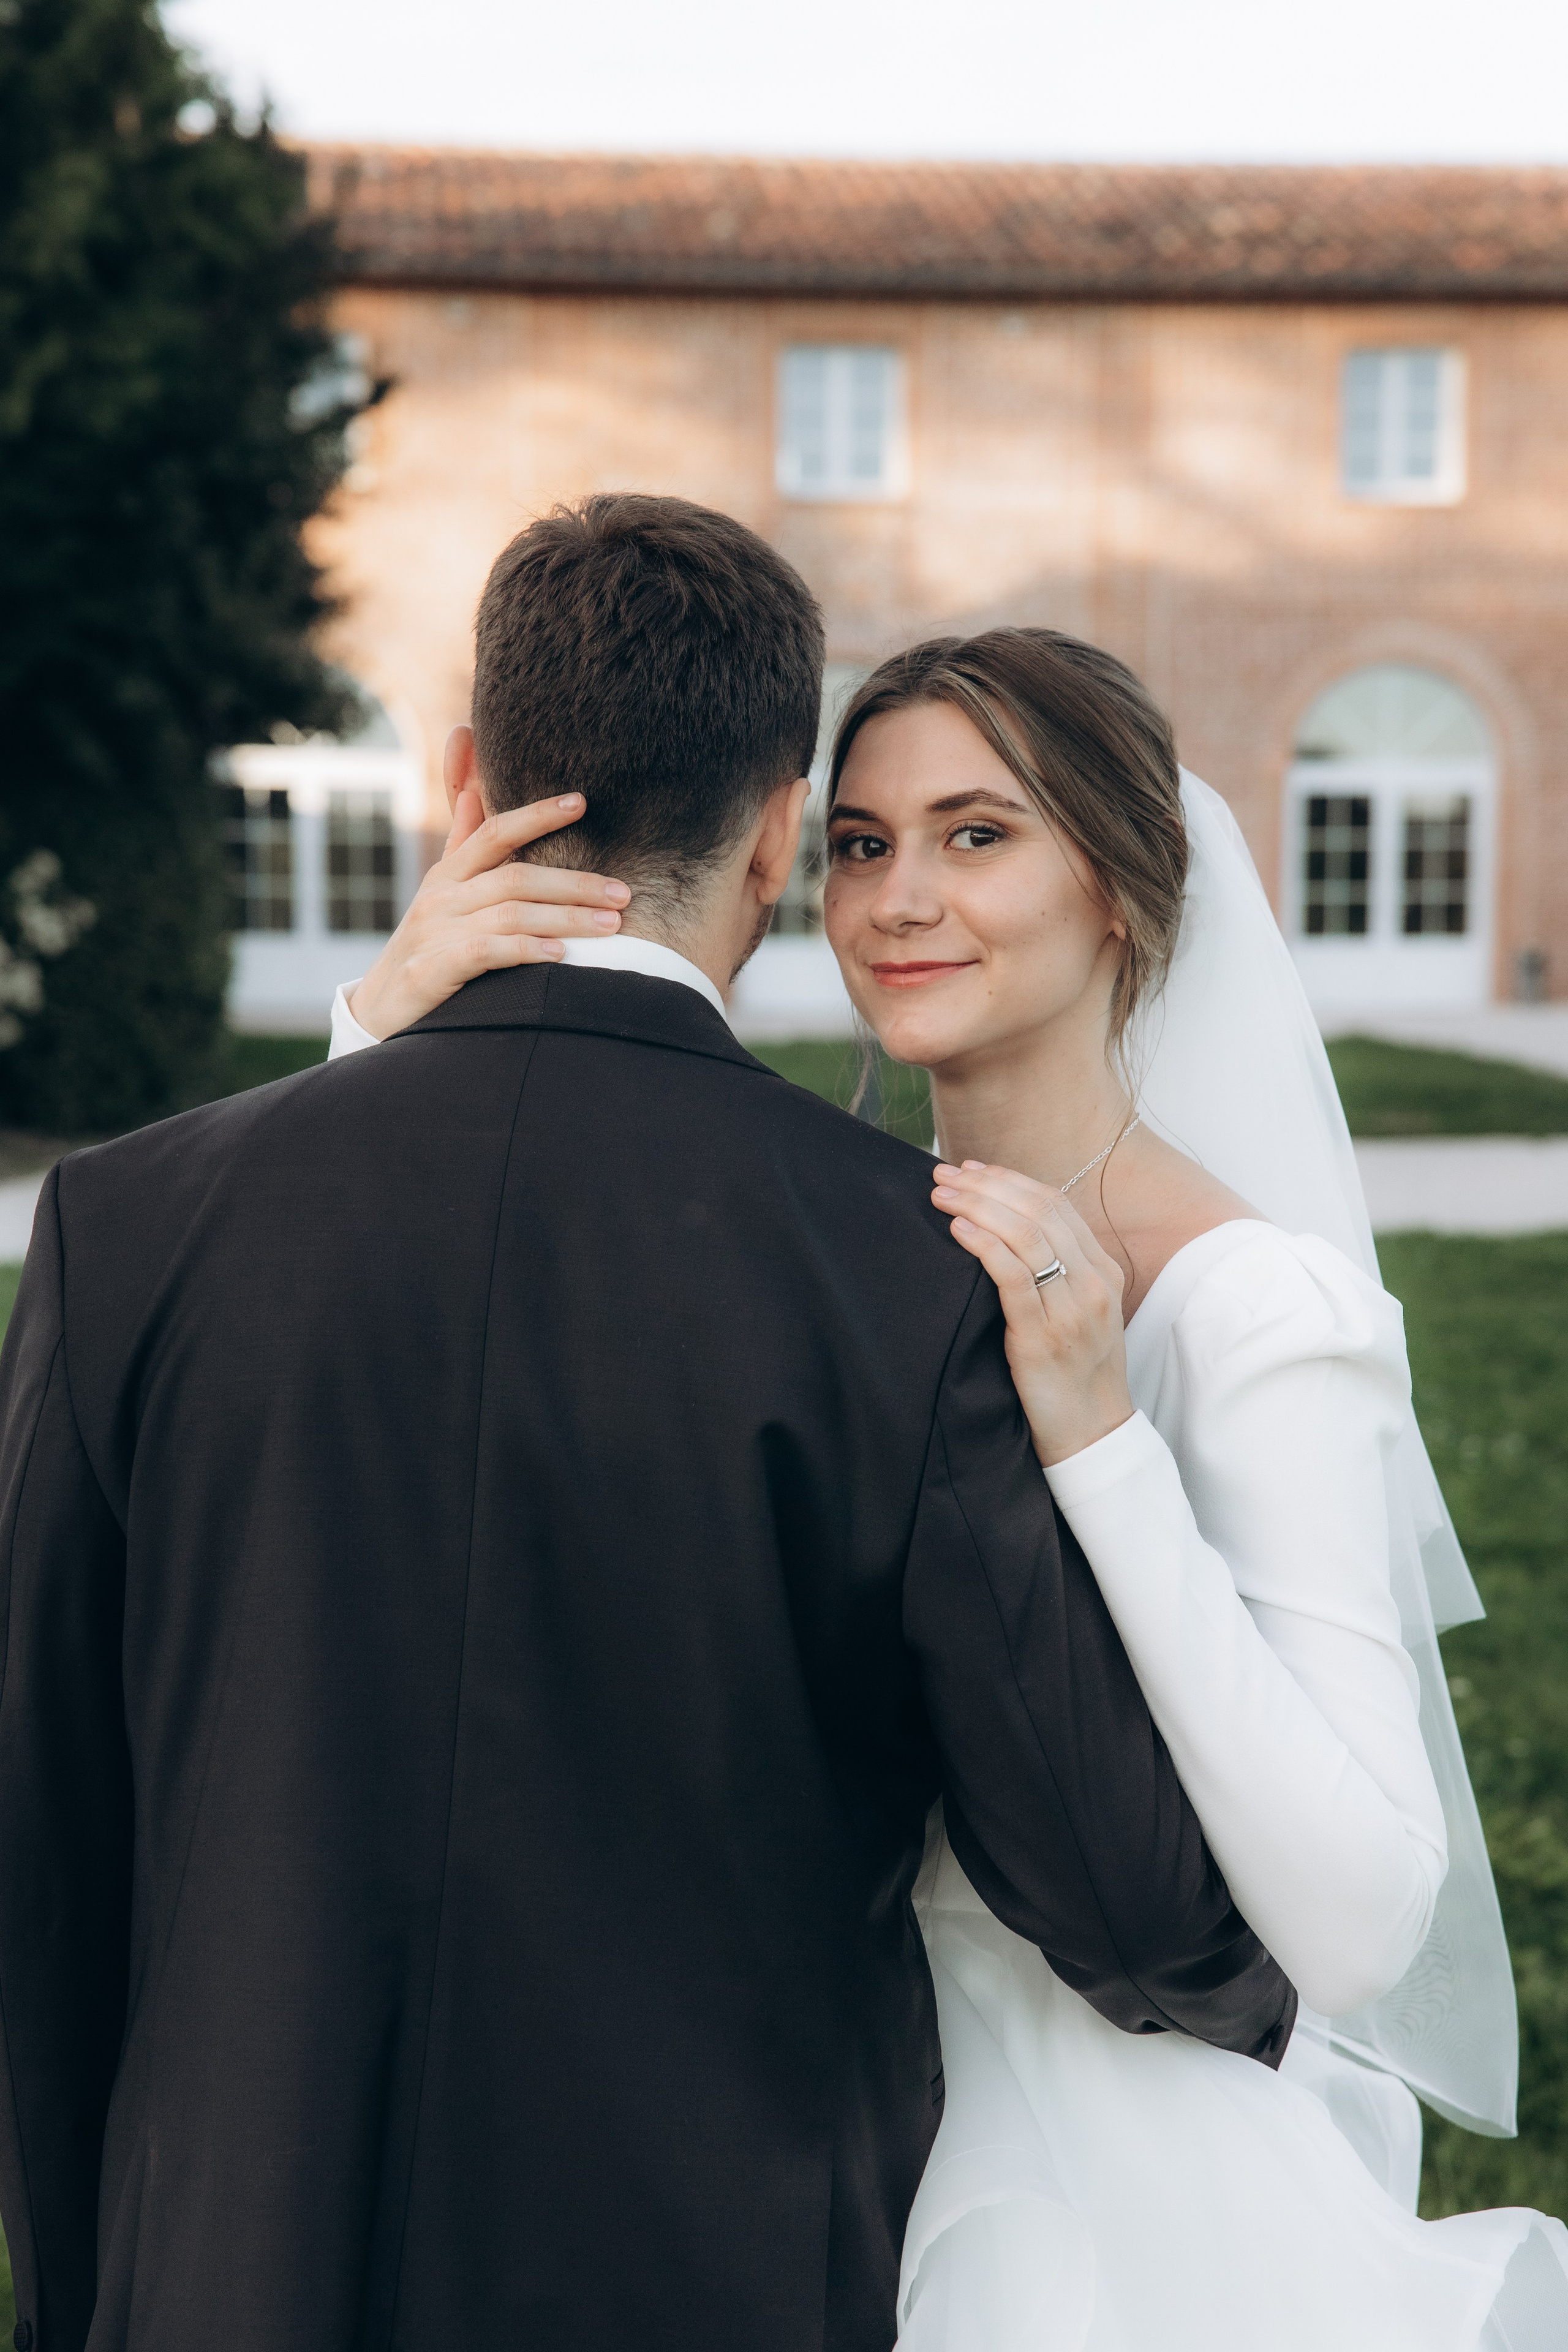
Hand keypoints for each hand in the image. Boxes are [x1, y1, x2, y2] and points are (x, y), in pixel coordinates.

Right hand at [346, 790, 630, 1040]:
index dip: (536, 815)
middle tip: (623, 892)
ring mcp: (434, 933)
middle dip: (574, 883)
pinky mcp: (431, 970)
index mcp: (446, 875)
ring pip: (510, 914)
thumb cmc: (425, 949)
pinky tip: (561, 954)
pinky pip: (487, 952)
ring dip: (566, 918)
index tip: (581, 802)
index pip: (494, 833)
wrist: (379, 1012)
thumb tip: (472, 790)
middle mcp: (440, 898)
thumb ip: (462, 844)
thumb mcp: (440, 894)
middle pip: (515, 877)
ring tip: (610, 925)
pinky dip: (526, 949)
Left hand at [931, 1162, 1133, 1467]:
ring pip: (1026, 1235)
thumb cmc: (1074, 1373)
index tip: (972, 1169)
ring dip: (978, 1206)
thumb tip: (1008, 1232)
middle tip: (945, 1175)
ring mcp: (1071, 1309)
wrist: (1091, 1432)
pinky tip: (957, 1230)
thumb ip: (1056, 1273)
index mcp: (1102, 1271)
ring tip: (942, 1195)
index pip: (1056, 1205)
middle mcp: (1092, 1283)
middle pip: (1039, 1211)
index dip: (1010, 1180)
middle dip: (987, 1185)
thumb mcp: (1077, 1313)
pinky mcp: (1042, 1337)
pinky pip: (1012, 1277)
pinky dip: (983, 1245)